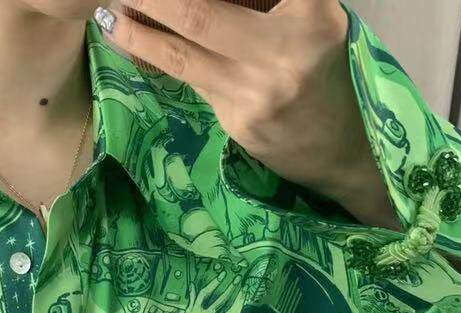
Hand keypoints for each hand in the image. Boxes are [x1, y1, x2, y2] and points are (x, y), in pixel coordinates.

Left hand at [95, 0, 397, 227]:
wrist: (349, 150)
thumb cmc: (331, 70)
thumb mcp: (316, 19)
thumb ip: (269, 2)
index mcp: (312, 16)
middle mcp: (283, 53)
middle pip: (198, 15)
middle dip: (153, 0)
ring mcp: (257, 94)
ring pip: (182, 55)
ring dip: (139, 31)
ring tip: (111, 12)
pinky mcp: (239, 124)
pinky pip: (190, 81)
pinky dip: (157, 57)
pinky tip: (133, 41)